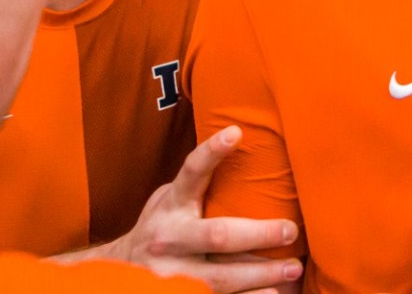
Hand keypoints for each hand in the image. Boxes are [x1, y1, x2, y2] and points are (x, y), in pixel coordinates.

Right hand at [100, 126, 301, 292]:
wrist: (120, 270)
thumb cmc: (163, 226)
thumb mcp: (171, 199)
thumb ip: (198, 184)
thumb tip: (242, 145)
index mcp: (170, 206)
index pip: (190, 173)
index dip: (211, 153)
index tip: (235, 133)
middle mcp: (168, 239)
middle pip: (217, 235)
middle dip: (258, 233)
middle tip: (290, 230)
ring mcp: (170, 273)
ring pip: (219, 277)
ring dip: (259, 275)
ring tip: (292, 269)